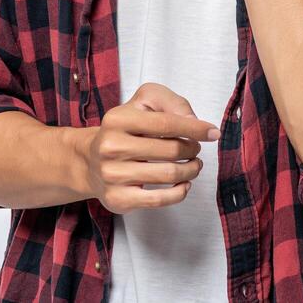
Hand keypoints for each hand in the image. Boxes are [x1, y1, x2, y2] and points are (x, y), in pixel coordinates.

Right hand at [81, 82, 219, 214]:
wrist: (90, 162)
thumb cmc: (124, 130)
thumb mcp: (141, 104)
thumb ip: (169, 102)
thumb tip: (193, 120)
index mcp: (117, 119)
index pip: (165, 123)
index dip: (194, 128)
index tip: (212, 132)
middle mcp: (111, 146)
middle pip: (170, 150)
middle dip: (192, 149)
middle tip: (195, 149)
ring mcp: (113, 175)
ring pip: (169, 174)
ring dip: (190, 169)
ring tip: (194, 165)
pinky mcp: (118, 199)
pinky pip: (160, 199)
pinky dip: (179, 192)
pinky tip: (183, 183)